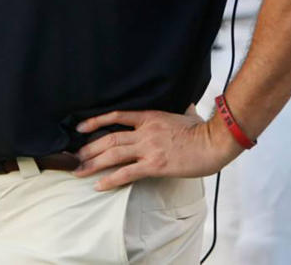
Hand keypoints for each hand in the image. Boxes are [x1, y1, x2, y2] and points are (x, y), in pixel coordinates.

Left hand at [73, 106, 237, 190]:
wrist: (215, 141)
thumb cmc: (204, 130)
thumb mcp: (187, 113)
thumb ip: (180, 110)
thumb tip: (186, 106)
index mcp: (150, 116)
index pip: (116, 115)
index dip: (96, 121)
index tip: (80, 127)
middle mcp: (145, 131)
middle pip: (109, 138)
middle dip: (89, 148)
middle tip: (75, 156)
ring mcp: (149, 148)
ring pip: (113, 154)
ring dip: (93, 163)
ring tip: (79, 171)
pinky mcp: (155, 165)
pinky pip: (127, 173)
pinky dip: (110, 179)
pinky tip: (99, 185)